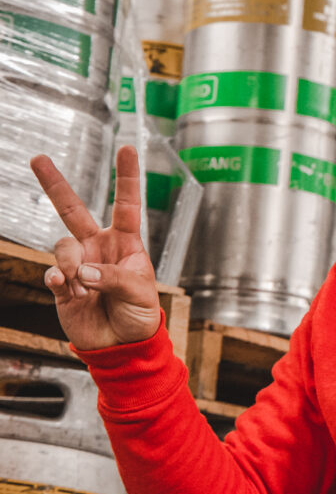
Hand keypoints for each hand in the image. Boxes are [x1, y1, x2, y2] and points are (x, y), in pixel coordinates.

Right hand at [30, 145, 161, 349]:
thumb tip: (83, 270)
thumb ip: (113, 277)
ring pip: (62, 246)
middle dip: (54, 185)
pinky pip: (52, 273)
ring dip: (72, 266)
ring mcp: (78, 264)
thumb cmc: (139, 315)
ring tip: (86, 289)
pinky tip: (71, 291)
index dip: (127, 177)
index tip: (128, 148)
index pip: (126, 204)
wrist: (122, 346)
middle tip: (38, 159)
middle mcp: (98, 248)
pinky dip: (60, 280)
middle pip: (72, 210)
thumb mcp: (140, 292)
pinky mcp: (61, 285)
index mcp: (126, 243)